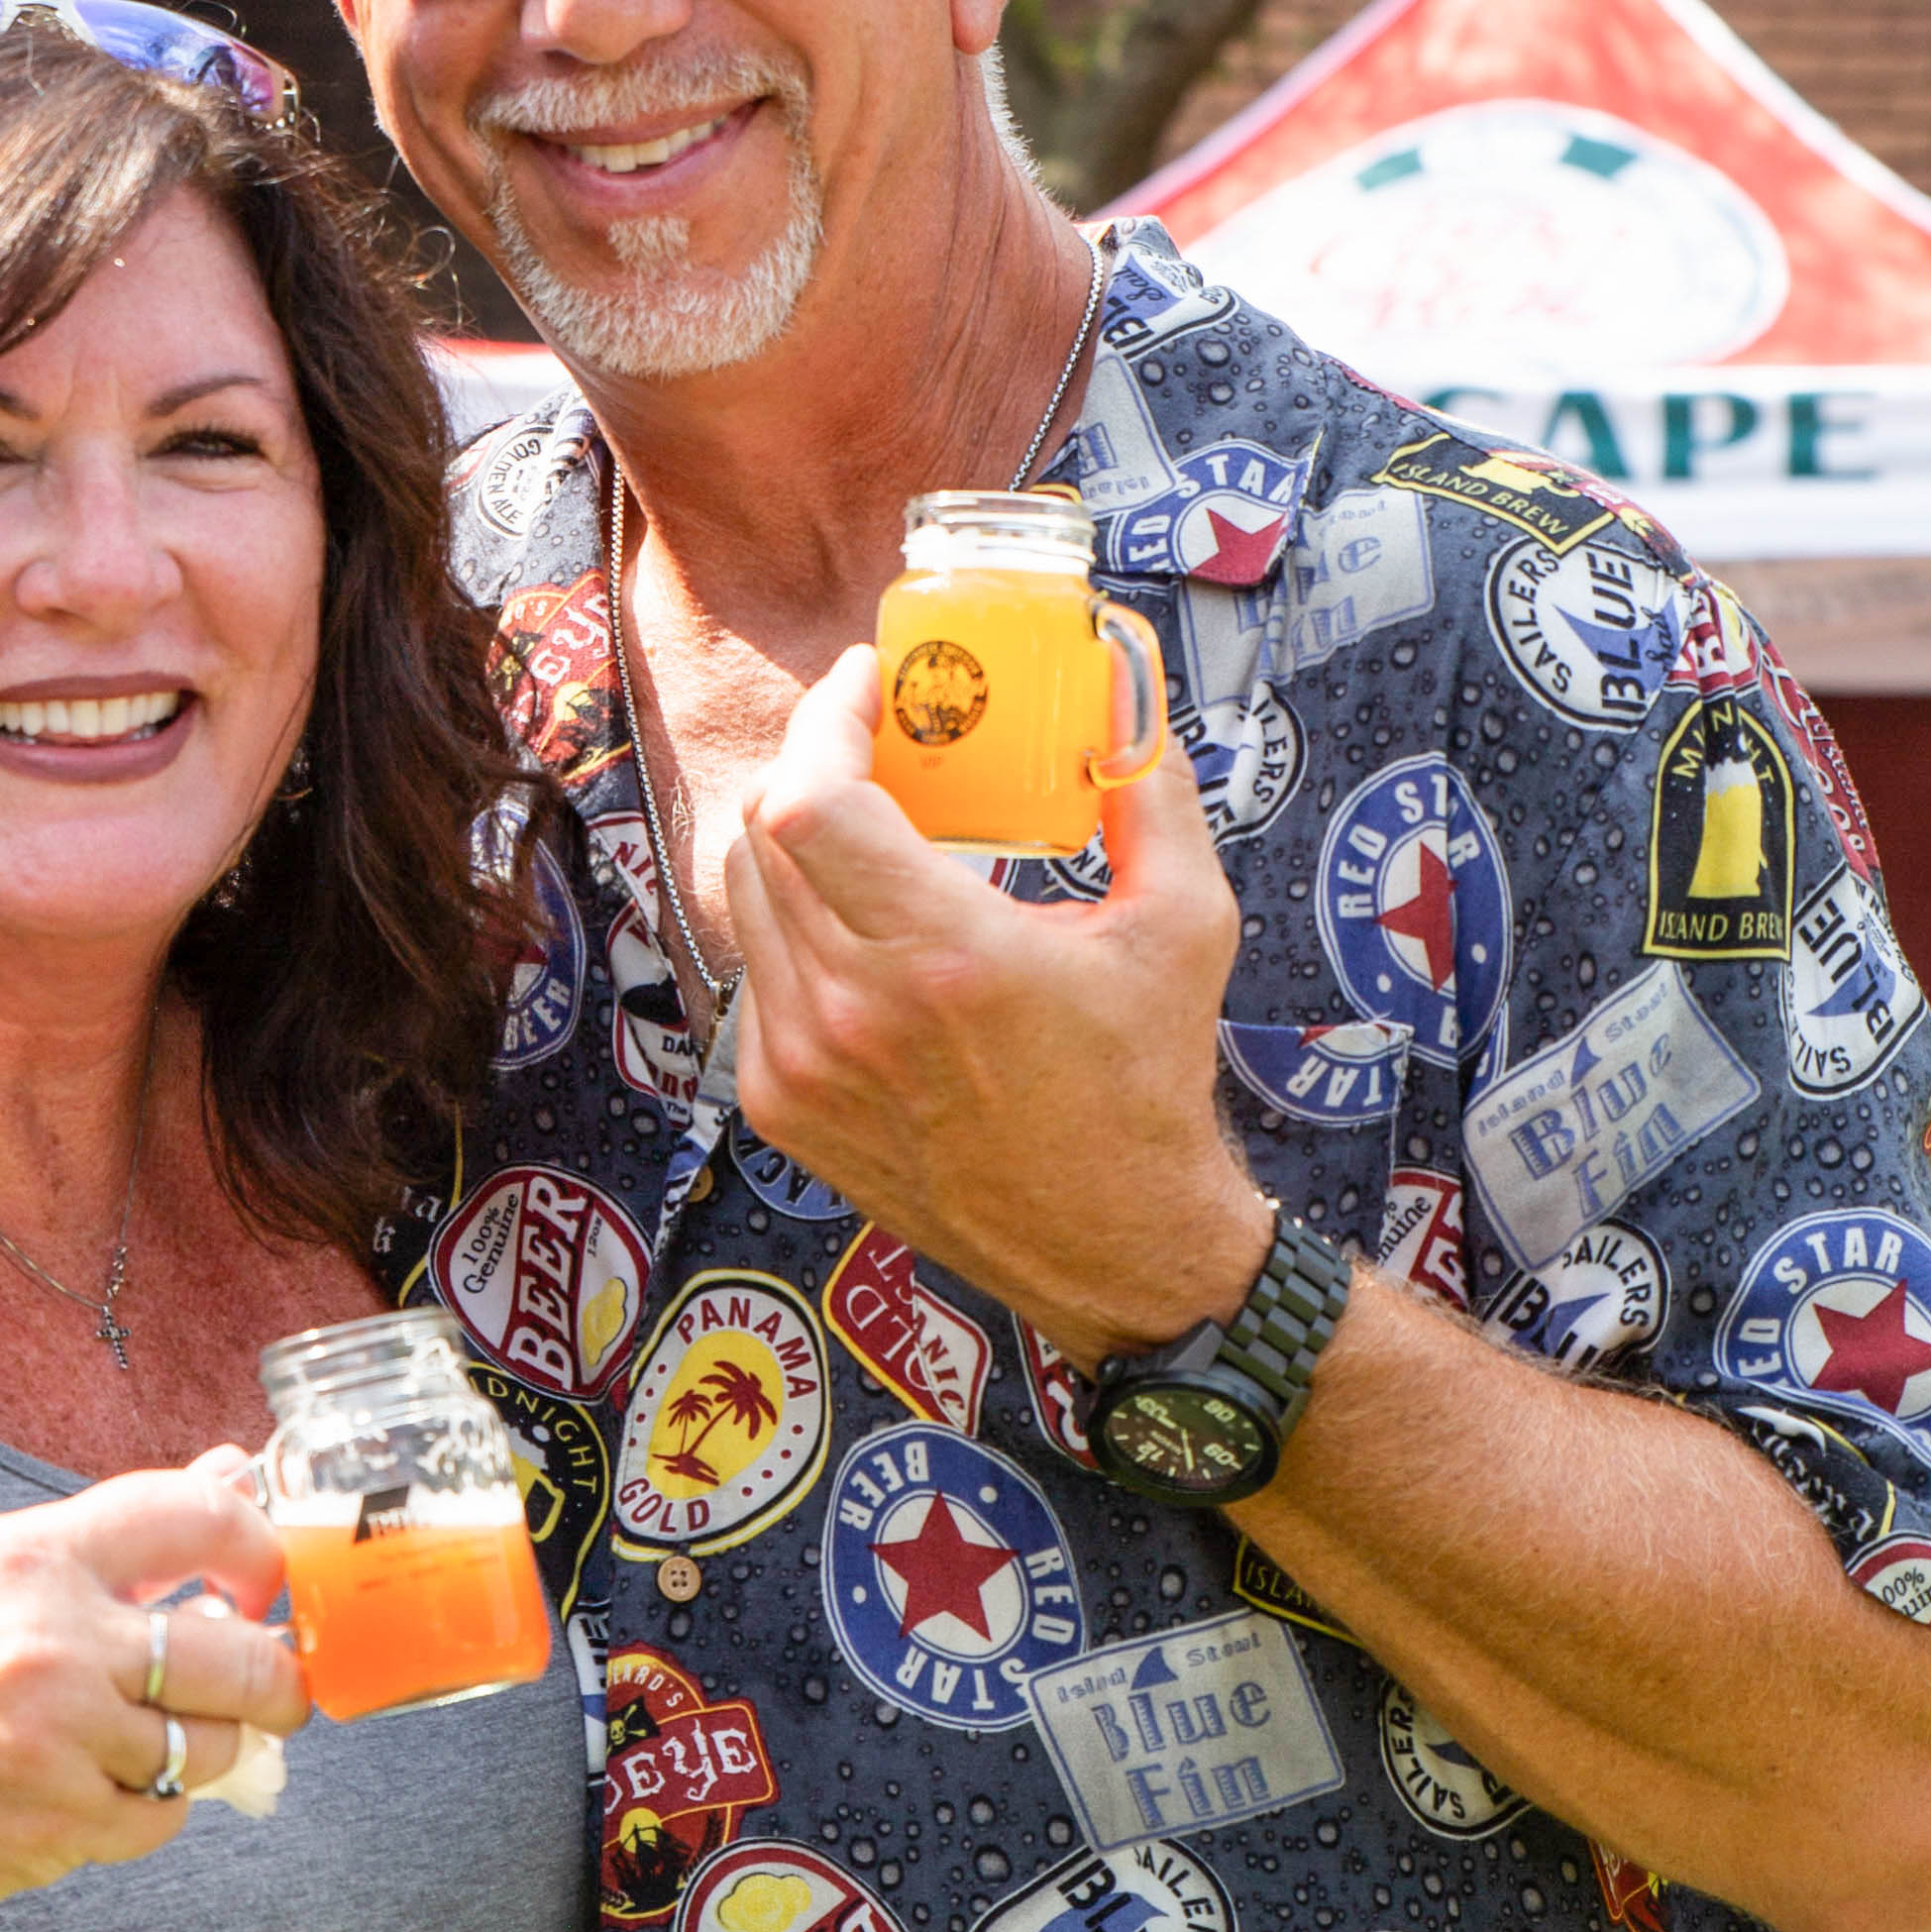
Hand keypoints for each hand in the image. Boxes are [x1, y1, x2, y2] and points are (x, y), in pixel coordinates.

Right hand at [0, 1460, 310, 1928]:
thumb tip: (232, 1472)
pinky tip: (99, 1786)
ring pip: (212, 1745)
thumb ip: (107, 1538)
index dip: (257, 1545)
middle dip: (274, 1677)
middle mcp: (52, 1642)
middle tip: (273, 1686)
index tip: (263, 1579)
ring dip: (205, 1747)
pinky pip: (165, 1815)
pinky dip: (151, 1806)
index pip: (194, 1515)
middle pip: (236, 1654)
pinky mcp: (62, 1823)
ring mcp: (61, 1739)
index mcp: (29, 1559)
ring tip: (153, 1738)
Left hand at [722, 646, 1272, 1359]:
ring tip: (865, 825)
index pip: (810, 802)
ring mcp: (803, 1065)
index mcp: (941, 958)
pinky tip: (856, 925)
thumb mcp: (1184, 926)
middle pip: (765, 832)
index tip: (867, 685)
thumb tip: (1130, 686)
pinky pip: (754, 973)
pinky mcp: (782, 1108)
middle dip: (812, 764)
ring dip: (794, 840)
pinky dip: (792, 926)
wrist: (1113, 1245)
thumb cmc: (1148, 1086)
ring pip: (746, 898)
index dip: (823, 721)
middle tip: (871, 743)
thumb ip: (1151, 791)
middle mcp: (852, 1012)